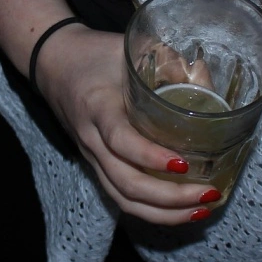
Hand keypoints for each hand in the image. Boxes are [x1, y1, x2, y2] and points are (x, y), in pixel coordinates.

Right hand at [34, 24, 221, 224]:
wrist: (53, 63)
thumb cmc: (94, 54)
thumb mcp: (128, 49)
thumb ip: (166, 60)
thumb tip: (207, 82)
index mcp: (98, 107)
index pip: (120, 140)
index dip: (150, 156)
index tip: (183, 163)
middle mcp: (92, 139)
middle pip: (125, 182)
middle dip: (168, 197)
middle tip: (208, 194)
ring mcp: (92, 157)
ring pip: (123, 198)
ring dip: (163, 213)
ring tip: (201, 211)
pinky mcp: (97, 165)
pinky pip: (121, 196)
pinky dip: (151, 210)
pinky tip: (180, 210)